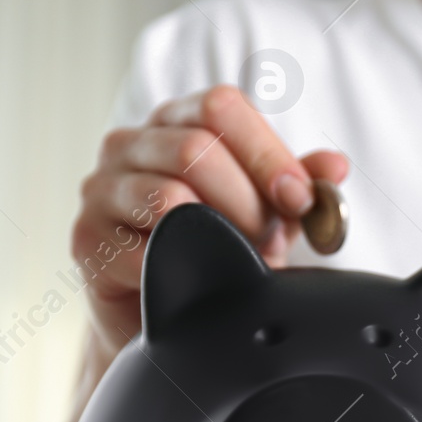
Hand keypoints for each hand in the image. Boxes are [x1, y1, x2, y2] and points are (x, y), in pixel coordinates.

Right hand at [72, 85, 347, 360]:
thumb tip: (335, 166)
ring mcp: (100, 189)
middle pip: (195, 149)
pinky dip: (185, 265)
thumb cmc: (212, 250)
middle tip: (268, 240)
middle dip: (247, 202)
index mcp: (174, 122)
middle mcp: (129, 144)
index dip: (267, 153)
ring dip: (220, 234)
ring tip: (238, 259)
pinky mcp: (86, 240)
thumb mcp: (264, 212)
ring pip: (170, 195)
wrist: (159, 314)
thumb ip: (297, 185)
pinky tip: (197, 276)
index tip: (299, 198)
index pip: (220, 106)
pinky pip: (144, 247)